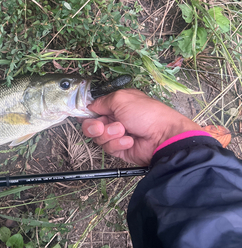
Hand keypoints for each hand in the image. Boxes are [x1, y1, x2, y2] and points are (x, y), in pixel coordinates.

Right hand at [82, 89, 201, 165]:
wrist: (162, 136)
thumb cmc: (145, 113)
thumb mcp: (121, 98)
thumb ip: (101, 102)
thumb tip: (89, 107)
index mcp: (116, 104)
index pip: (94, 109)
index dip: (87, 113)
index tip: (84, 115)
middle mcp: (115, 119)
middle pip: (91, 125)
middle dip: (93, 126)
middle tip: (101, 127)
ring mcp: (116, 135)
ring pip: (98, 137)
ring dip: (109, 134)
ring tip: (123, 131)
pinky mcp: (120, 149)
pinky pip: (109, 148)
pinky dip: (118, 143)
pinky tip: (130, 140)